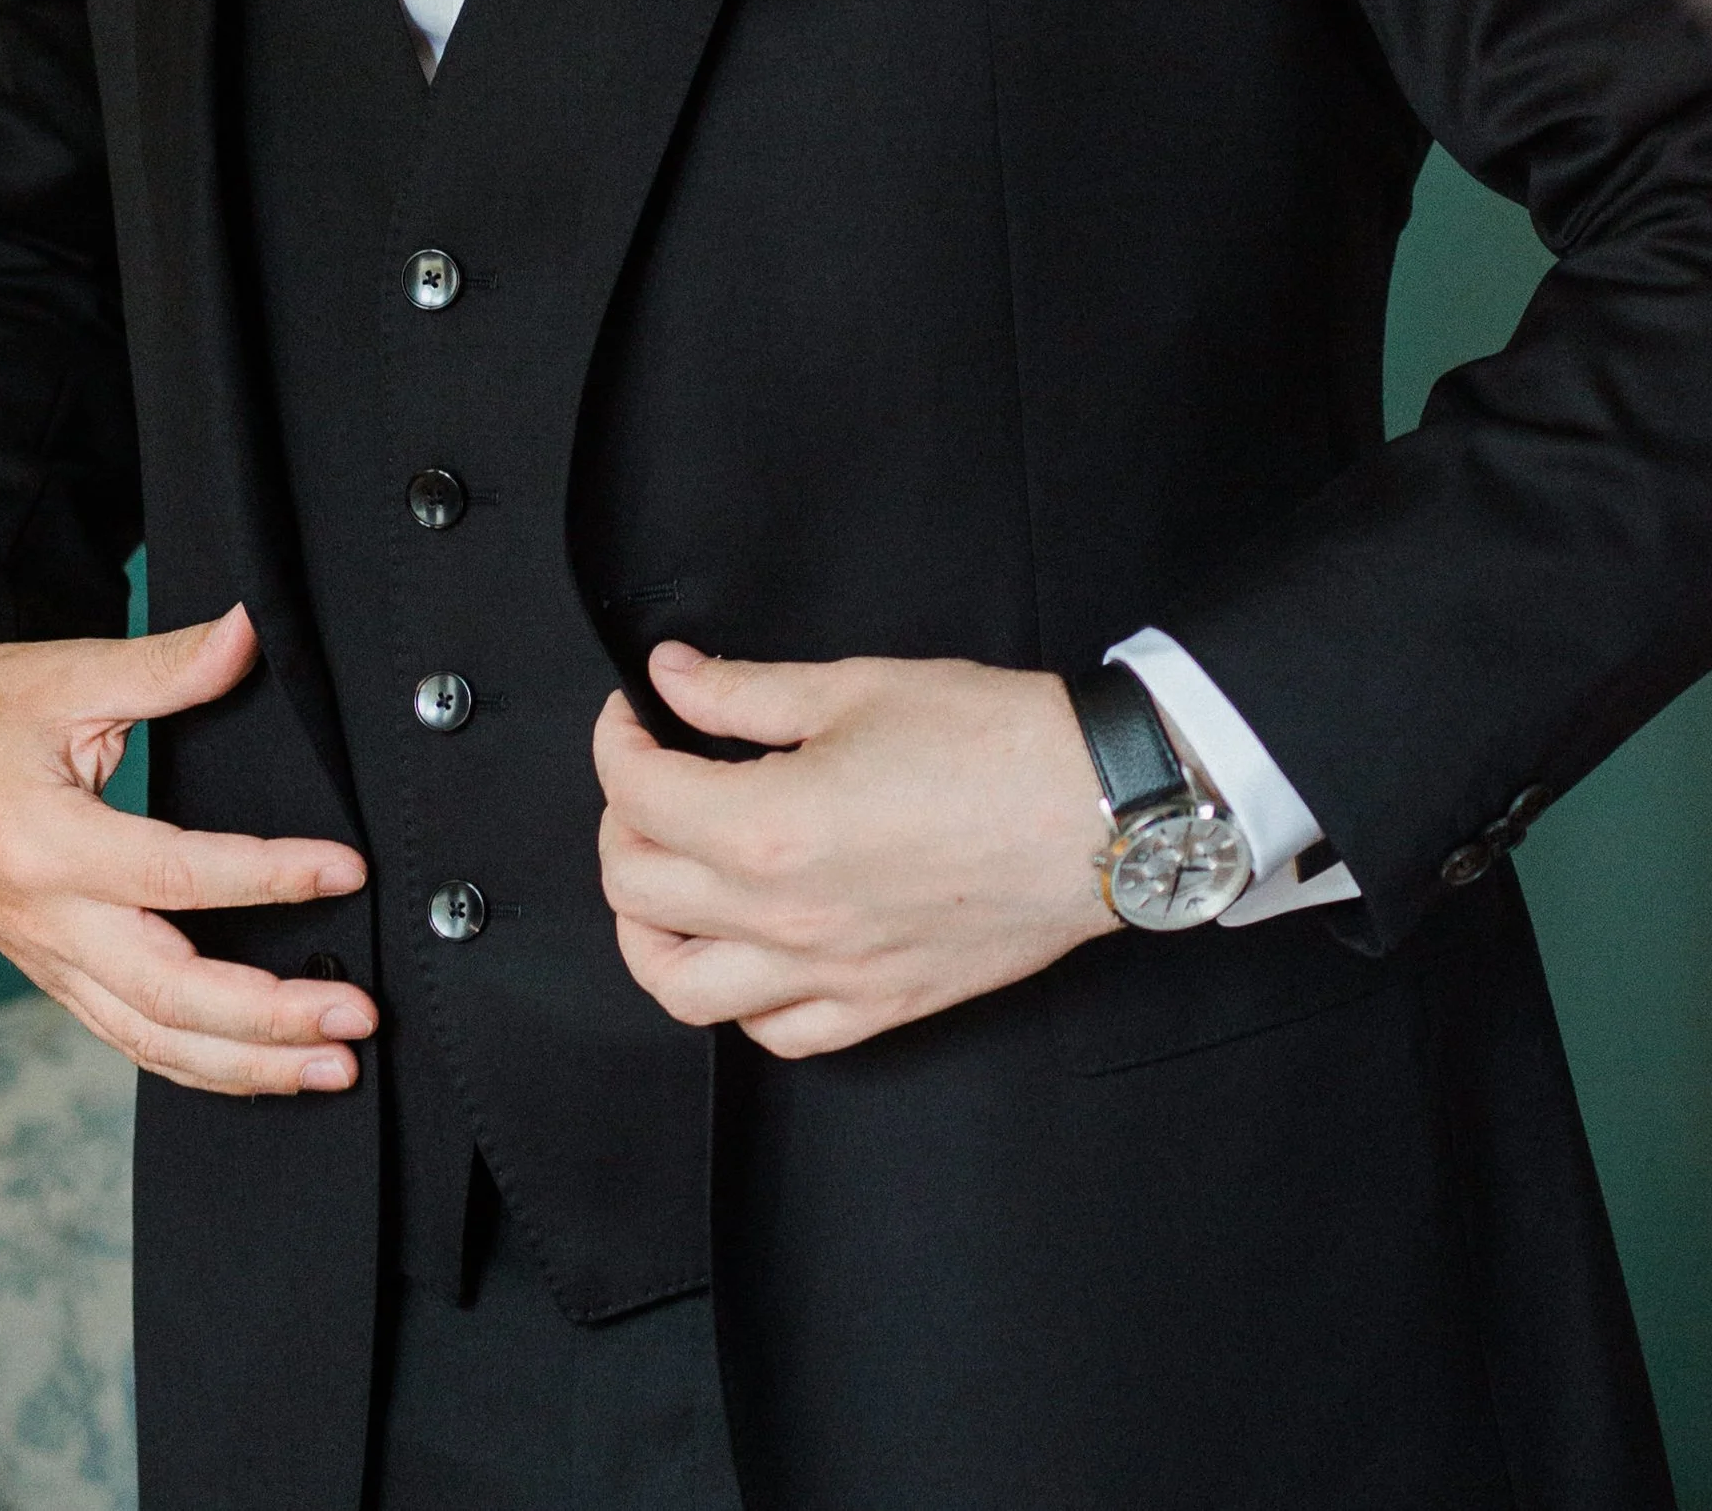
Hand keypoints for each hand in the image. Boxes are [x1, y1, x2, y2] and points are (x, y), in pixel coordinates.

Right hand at [0, 606, 374, 1096]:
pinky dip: (199, 1064)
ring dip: (247, 1064)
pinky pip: (131, 1037)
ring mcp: (49, 960)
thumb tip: (249, 632)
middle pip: (167, 994)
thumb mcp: (65, 674)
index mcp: (48, 844)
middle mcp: (48, 921)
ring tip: (332, 1066)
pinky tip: (262, 1071)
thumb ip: (165, 666)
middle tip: (355, 1015)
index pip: (175, 876)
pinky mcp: (55, 975)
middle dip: (269, 1018)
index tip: (345, 870)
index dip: (268, 876)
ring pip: (152, 1039)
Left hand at [593, 643, 1112, 1059]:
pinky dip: (738, 997)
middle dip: (620, 823)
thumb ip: (745, 691)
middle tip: (648, 779)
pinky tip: (748, 948)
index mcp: (769, 827)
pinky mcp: (879, 1006)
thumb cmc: (991, 741)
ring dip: (650, 932)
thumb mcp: (856, 686)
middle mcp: (784, 917)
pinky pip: (775, 1034)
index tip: (632, 715)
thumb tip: (670, 678)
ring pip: (682, 988)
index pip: (638, 795)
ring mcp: (830, 975)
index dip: (616, 742)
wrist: (1095, 809)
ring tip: (665, 881)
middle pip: (639, 891)